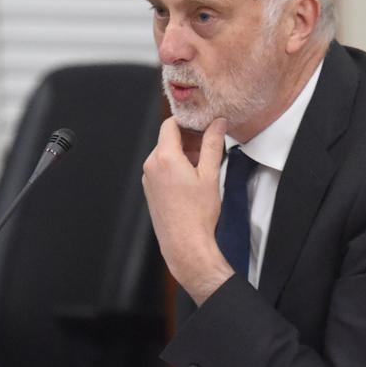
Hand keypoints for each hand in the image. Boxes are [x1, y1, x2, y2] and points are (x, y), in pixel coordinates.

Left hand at [142, 117, 233, 304]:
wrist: (185, 244)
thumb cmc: (198, 214)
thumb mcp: (210, 174)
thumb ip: (213, 144)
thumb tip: (217, 123)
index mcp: (164, 157)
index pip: (171, 124)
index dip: (188, 122)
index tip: (203, 127)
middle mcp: (151, 165)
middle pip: (168, 139)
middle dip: (189, 140)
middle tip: (209, 149)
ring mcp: (148, 178)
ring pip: (165, 154)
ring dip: (183, 154)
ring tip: (203, 168)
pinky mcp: (150, 190)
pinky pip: (161, 168)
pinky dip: (176, 167)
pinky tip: (192, 181)